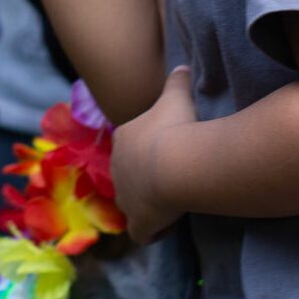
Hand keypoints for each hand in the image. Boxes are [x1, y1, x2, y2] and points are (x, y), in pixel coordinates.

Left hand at [111, 66, 196, 242]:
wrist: (175, 162)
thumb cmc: (174, 126)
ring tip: (170, 203)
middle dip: (145, 177)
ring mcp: (125, 196)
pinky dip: (150, 232)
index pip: (130, 145)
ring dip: (147, 203)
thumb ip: (177, 80)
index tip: (166, 153)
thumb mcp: (176, 96)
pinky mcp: (138, 221)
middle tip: (171, 178)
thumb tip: (181, 66)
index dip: (146, 151)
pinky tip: (166, 228)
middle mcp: (117, 167)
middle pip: (128, 173)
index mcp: (123, 138)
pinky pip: (140, 232)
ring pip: (131, 202)